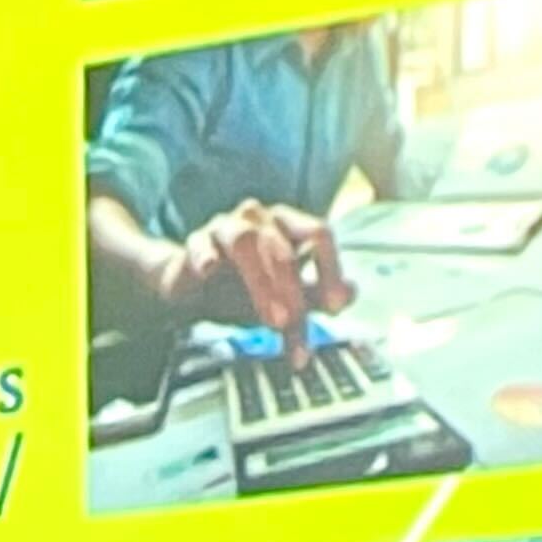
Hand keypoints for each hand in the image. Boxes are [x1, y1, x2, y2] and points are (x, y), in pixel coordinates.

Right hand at [170, 198, 355, 350]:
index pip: (319, 234)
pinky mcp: (194, 243)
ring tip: (270, 319)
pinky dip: (206, 256)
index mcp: (287, 224)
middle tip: (295, 323)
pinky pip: (200, 246)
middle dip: (293, 289)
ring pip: (245, 242)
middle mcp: (258, 218)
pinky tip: (210, 271)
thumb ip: (316, 295)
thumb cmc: (241, 287)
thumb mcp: (284, 297)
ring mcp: (224, 227)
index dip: (330, 269)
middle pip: (283, 247)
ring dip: (261, 281)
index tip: (336, 307)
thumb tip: (351, 294)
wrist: (191, 290)